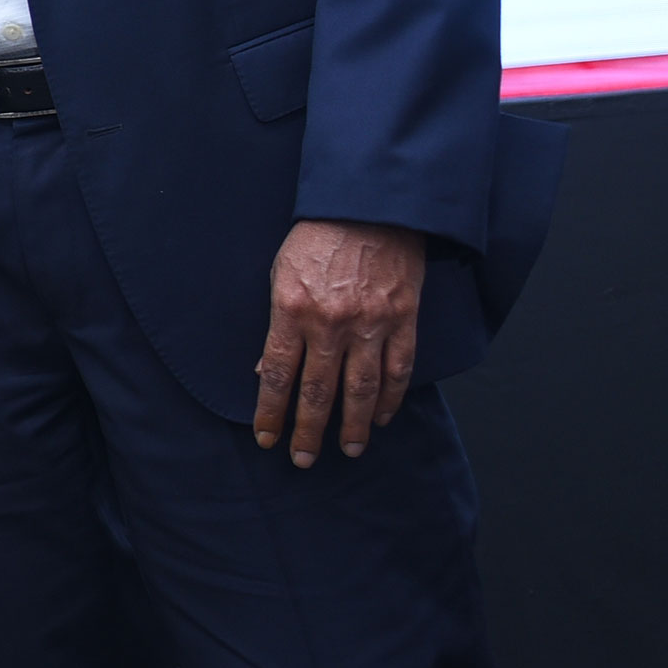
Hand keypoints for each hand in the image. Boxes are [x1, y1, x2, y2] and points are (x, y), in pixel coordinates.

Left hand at [253, 218, 424, 466]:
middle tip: (302, 459)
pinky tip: (381, 417)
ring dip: (352, 425)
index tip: (266, 436)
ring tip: (347, 450)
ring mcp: (370, 324)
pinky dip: (390, 398)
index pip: (275, 374)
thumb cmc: (317, 238)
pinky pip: (397, 370)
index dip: (271, 410)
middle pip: (317, 391)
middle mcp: (330, 323)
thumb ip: (276, 324)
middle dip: (308, 430)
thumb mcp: (280, 274)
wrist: (370, 207)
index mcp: (291, 309)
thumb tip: (264, 369)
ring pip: (360, 389)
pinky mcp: (403, 320)